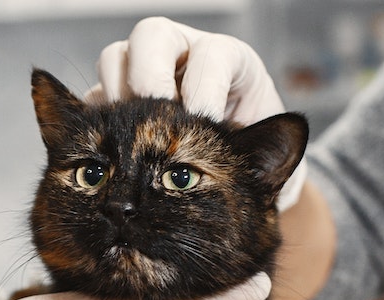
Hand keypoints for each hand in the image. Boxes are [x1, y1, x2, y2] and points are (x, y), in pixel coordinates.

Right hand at [90, 16, 305, 210]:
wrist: (226, 180)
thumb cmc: (250, 163)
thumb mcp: (265, 158)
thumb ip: (270, 151)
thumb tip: (288, 137)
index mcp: (227, 62)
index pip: (212, 55)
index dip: (206, 86)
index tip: (206, 121)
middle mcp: (182, 57)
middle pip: (153, 36)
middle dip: (152, 75)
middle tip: (158, 116)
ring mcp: (143, 74)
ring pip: (116, 58)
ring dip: (118, 94)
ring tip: (131, 132)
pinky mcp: (117, 100)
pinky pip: (95, 97)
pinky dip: (100, 118)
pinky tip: (111, 146)